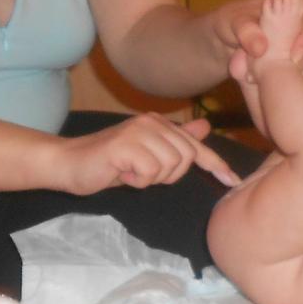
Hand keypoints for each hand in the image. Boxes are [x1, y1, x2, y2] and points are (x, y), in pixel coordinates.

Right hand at [48, 113, 240, 194]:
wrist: (69, 164)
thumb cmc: (109, 164)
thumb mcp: (147, 155)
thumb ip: (175, 142)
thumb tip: (205, 128)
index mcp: (160, 124)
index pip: (195, 147)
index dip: (216, 165)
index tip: (233, 180)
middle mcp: (152, 122)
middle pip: (185, 160)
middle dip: (167, 176)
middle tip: (141, 174)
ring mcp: (139, 131)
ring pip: (170, 167)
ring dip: (150, 179)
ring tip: (129, 171)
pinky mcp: (126, 144)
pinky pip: (150, 173)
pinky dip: (137, 181)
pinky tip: (120, 172)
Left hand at [228, 0, 302, 77]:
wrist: (224, 40)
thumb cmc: (231, 22)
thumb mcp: (234, 23)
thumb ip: (246, 32)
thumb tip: (261, 48)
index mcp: (296, 3)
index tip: (294, 55)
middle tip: (288, 69)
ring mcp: (300, 43)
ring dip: (298, 70)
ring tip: (275, 79)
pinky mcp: (295, 61)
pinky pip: (302, 72)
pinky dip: (291, 80)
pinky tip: (273, 85)